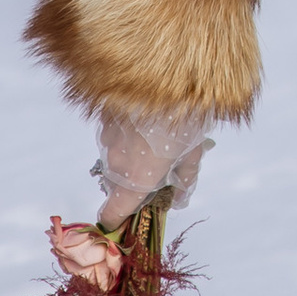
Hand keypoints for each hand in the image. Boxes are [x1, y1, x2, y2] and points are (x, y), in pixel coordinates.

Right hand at [94, 105, 213, 225]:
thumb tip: (180, 196)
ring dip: (128, 155)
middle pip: (117, 183)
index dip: (115, 220)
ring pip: (114, 157)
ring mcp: (107, 139)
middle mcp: (116, 163)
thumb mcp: (192, 152)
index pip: (113, 212)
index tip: (120, 221)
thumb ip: (185, 178)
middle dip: (132, 181)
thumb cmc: (184, 118)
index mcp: (137, 179)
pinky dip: (123, 134)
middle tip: (154, 167)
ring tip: (152, 138)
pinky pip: (112, 135)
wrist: (167, 73)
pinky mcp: (104, 118)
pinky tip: (142, 121)